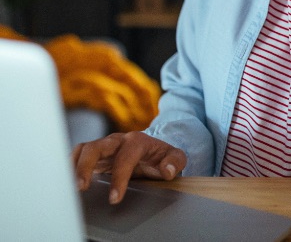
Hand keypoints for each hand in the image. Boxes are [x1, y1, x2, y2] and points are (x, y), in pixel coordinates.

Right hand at [72, 131, 186, 203]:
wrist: (153, 150)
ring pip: (84, 149)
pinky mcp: (95, 154)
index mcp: (137, 141)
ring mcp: (104, 146)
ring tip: (69, 186)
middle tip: (81, 187)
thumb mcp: (176, 157)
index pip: (125, 157)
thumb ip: (175, 162)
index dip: (119, 177)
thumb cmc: (161, 156)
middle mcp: (117, 141)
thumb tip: (167, 170)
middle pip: (97, 147)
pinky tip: (65, 180)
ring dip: (74, 166)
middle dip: (86, 166)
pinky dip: (69, 165)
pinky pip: (78, 154)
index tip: (115, 198)